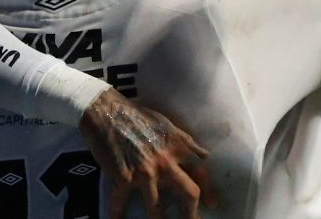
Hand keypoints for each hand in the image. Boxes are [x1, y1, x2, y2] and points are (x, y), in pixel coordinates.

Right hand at [79, 88, 215, 218]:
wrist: (107, 112)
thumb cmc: (138, 115)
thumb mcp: (168, 124)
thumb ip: (186, 142)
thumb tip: (204, 156)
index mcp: (178, 148)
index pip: (202, 174)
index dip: (210, 191)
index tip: (213, 204)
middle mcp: (165, 163)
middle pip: (188, 195)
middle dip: (192, 213)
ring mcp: (144, 173)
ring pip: (157, 208)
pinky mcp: (123, 179)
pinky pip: (121, 204)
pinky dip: (118, 215)